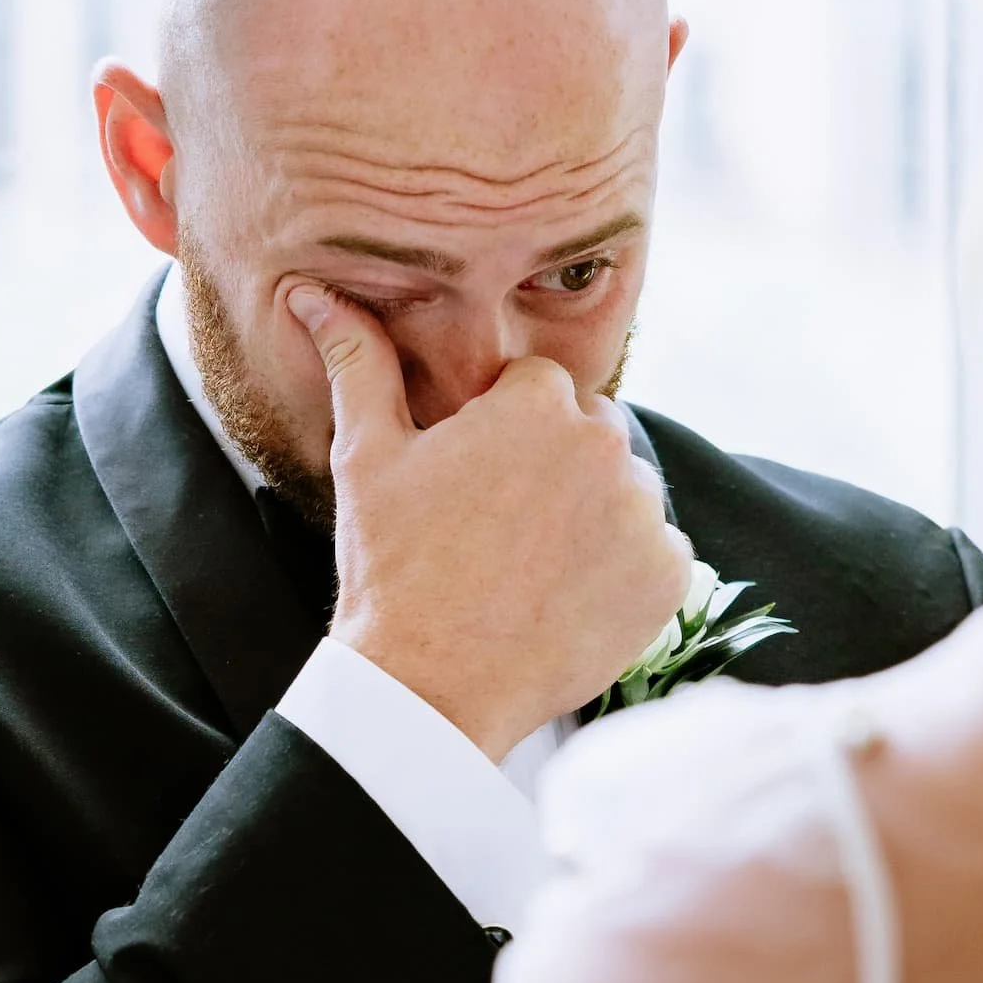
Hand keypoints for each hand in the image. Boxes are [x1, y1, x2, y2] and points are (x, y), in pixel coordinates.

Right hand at [290, 292, 691, 758]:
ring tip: (531, 566)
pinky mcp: (668, 576)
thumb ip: (360, 364)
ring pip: (625, 491)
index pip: (538, 389)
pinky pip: (656, 553)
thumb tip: (314, 294)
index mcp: (538, 403)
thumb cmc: (393, 568)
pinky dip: (625, 571)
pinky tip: (568, 596)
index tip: (473, 482)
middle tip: (500, 528)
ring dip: (593, 515)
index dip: (502, 433)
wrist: (432, 688)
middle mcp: (606, 446)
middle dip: (556, 465)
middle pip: (591, 433)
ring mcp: (644, 514)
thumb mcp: (367, 457)